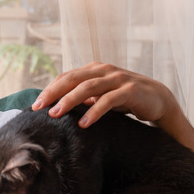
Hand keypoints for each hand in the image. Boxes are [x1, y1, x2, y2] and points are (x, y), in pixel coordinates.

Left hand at [33, 62, 193, 173]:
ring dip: (69, 100)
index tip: (35, 105)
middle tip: (39, 108)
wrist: (158, 101)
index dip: (50, 89)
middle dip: (54, 93)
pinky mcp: (130, 91)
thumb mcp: (100, 97)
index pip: (67, 77)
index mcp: (95, 70)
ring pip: (88, 87)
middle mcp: (104, 71)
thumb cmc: (125, 99)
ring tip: (56, 114)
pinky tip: (83, 123)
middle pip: (73, 79)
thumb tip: (56, 108)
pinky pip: (108, 100)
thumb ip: (83, 98)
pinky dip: (94, 111)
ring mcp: (118, 79)